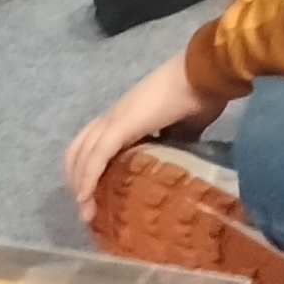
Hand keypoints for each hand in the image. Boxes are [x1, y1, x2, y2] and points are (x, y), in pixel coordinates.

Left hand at [63, 55, 213, 207]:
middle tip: (87, 208)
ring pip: (81, 153)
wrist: (206, 74)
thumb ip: (175, 145)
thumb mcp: (186, 130)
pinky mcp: (121, 125)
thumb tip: (174, 166)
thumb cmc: (200, 96)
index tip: (96, 197)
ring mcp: (115, 119)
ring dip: (80, 183)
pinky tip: (87, 198)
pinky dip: (88, 177)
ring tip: (86, 210)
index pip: (94, 143)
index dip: (89, 169)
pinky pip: (97, 155)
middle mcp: (115, 116)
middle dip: (78, 180)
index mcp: (128, 116)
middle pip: (79, 149)